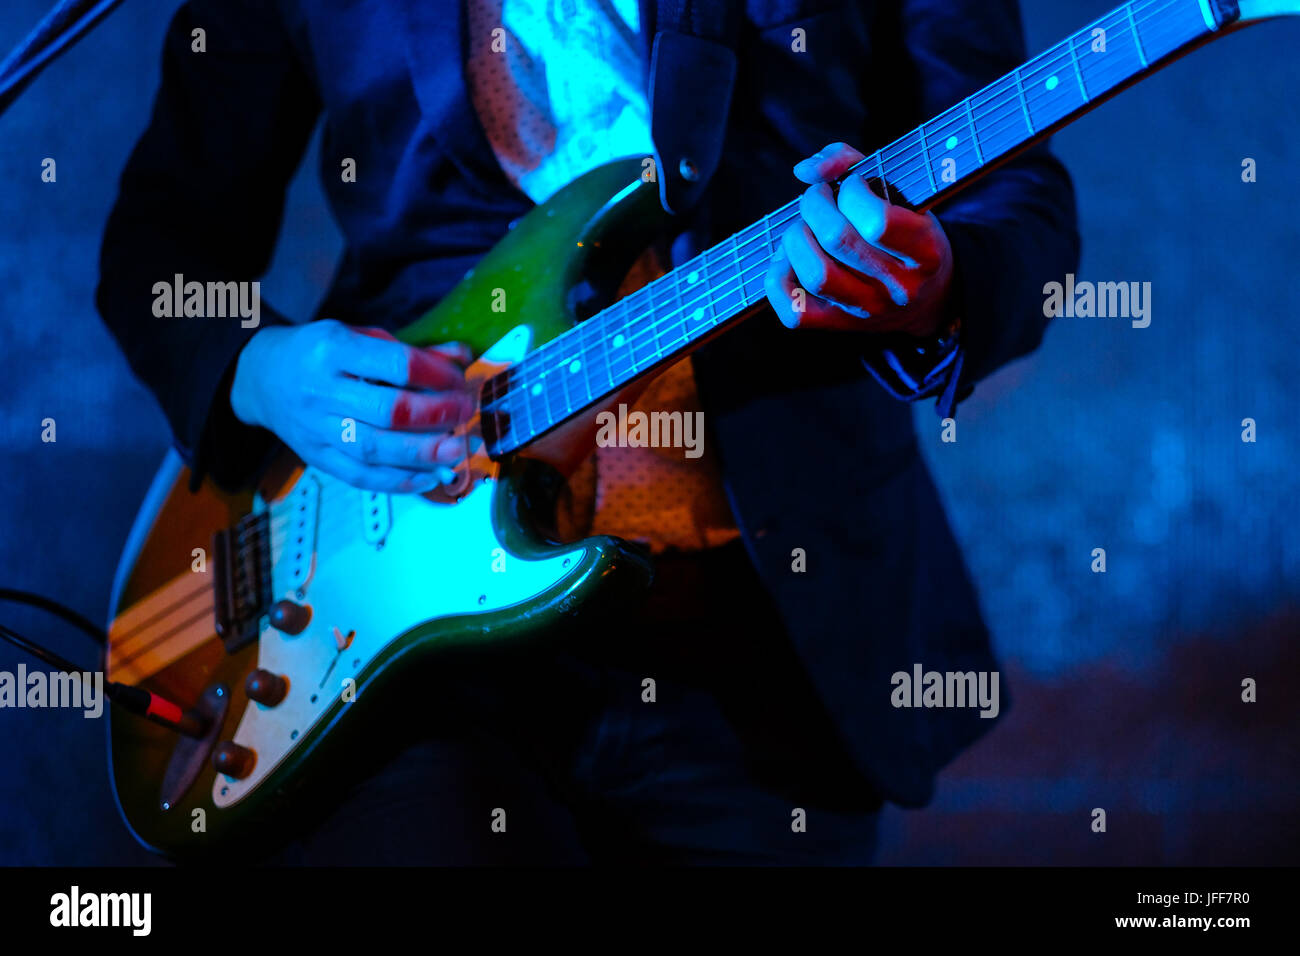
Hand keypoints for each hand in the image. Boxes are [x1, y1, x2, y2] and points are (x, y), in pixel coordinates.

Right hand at [230, 319, 474, 492]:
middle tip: (466, 414)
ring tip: (458, 451)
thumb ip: (410, 350)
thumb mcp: (358, 337)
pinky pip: (360, 476)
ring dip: (423, 454)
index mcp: (333, 349)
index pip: (395, 364)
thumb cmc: (317, 353)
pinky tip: (428, 478)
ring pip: (375, 448)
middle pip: (387, 411)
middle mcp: (322, 391)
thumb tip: (462, 357)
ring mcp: (317, 428)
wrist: (258, 378)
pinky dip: (398, 481)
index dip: (435, 375)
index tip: (459, 380)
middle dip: (436, 416)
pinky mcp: (317, 456)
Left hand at [765, 142, 953, 336]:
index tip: (852, 184)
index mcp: (926, 251)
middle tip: (818, 198)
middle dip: (815, 204)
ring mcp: (868, 309)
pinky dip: (779, 280)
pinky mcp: (839, 324)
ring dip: (796, 239)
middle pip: (837, 240)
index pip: (878, 222)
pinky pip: (796, 312)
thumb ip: (853, 164)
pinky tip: (788, 258)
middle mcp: (899, 287)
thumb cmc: (906, 230)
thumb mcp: (900, 192)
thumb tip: (806, 170)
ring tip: (803, 227)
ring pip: (815, 275)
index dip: (853, 192)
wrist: (927, 298)